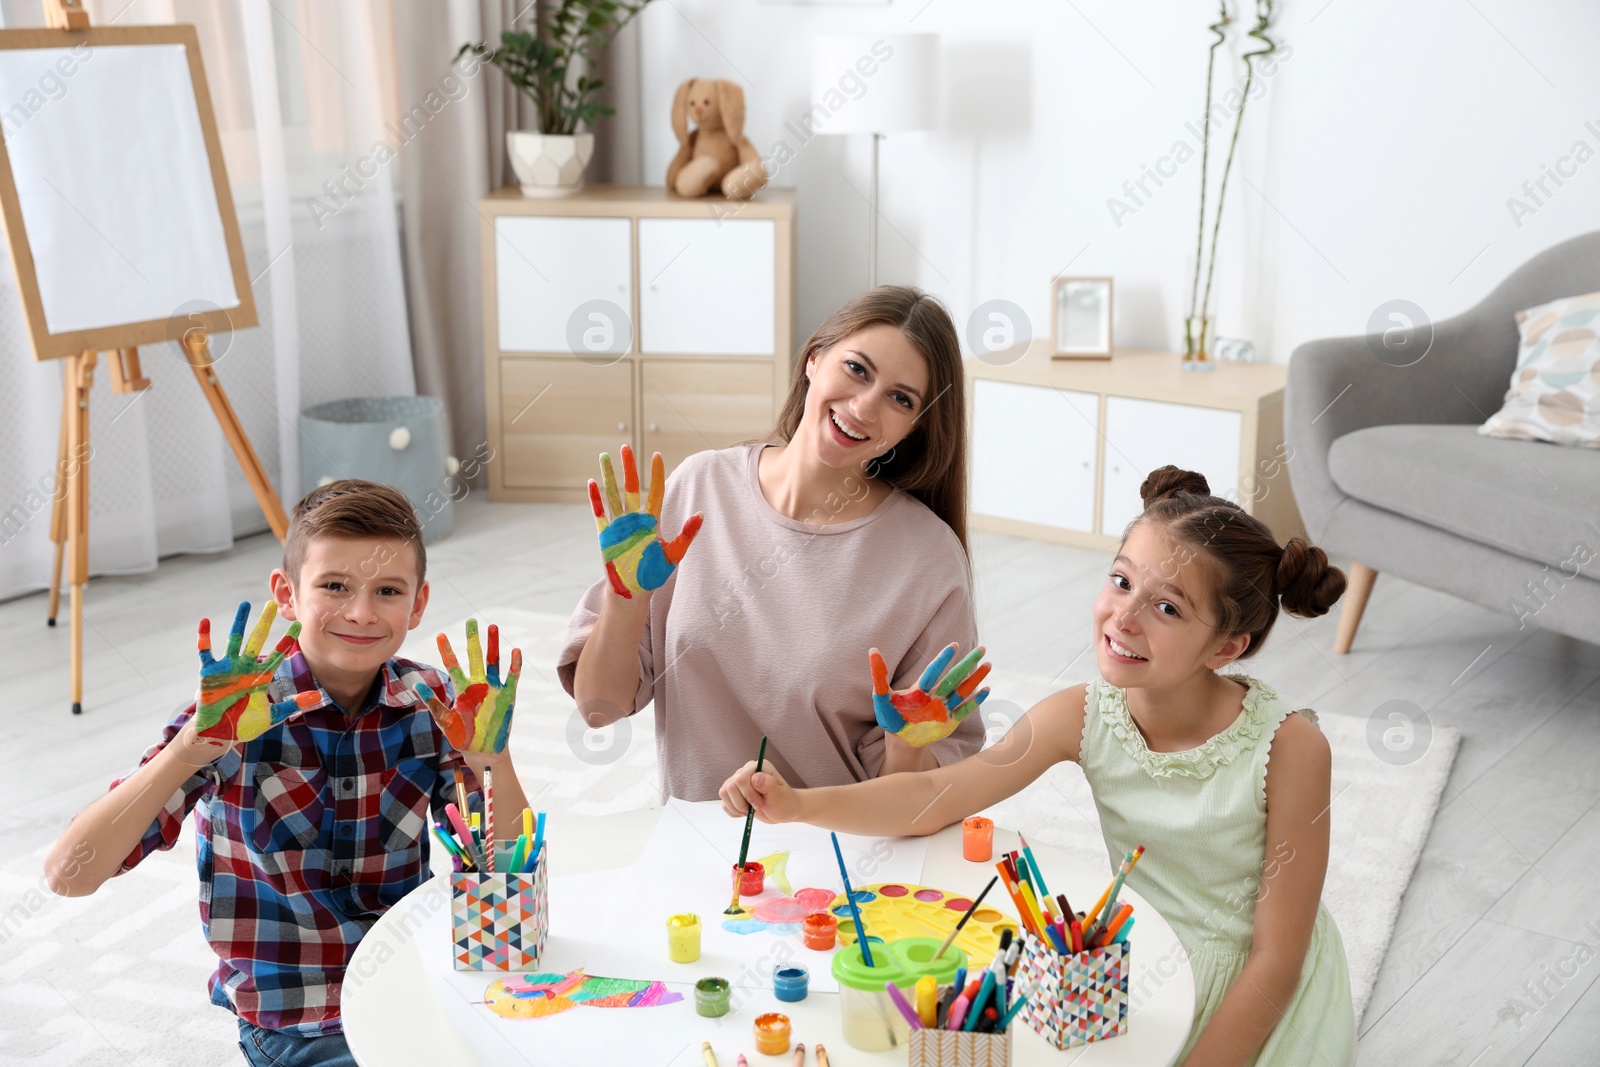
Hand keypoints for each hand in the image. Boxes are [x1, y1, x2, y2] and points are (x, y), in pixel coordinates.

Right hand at [195, 602, 318, 742]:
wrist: (219, 735)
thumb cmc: (245, 725)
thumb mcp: (273, 715)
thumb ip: (293, 704)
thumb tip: (318, 696)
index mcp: (261, 676)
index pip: (278, 654)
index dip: (287, 640)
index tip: (299, 624)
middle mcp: (245, 668)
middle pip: (257, 640)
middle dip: (264, 623)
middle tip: (271, 604)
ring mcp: (227, 668)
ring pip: (235, 640)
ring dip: (239, 622)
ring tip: (244, 604)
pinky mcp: (208, 673)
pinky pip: (206, 652)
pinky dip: (204, 638)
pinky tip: (204, 622)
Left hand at [416, 619, 520, 753]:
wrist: (483, 751)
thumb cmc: (463, 736)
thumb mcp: (445, 721)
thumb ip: (433, 703)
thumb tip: (416, 686)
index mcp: (462, 688)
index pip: (453, 664)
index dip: (447, 650)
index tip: (440, 635)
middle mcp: (478, 684)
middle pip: (475, 656)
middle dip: (473, 639)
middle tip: (470, 621)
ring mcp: (494, 688)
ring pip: (493, 661)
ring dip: (493, 645)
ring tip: (492, 627)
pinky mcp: (508, 695)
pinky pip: (512, 676)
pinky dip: (514, 664)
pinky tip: (515, 650)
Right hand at [588, 445, 701, 598]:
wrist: (634, 591)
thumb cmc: (653, 573)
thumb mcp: (674, 553)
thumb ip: (686, 534)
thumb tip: (701, 514)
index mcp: (652, 521)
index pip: (655, 491)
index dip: (656, 474)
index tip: (657, 456)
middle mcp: (634, 519)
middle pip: (630, 487)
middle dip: (628, 467)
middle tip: (626, 447)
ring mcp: (618, 525)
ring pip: (613, 495)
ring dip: (608, 476)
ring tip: (604, 456)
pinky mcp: (605, 535)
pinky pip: (599, 513)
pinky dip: (595, 499)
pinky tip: (591, 483)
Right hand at [719, 760, 799, 823]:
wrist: (781, 811)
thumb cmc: (783, 802)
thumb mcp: (779, 796)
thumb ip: (768, 785)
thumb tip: (755, 777)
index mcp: (757, 767)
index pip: (740, 778)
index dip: (748, 795)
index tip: (760, 804)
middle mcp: (745, 771)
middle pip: (730, 786)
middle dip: (742, 803)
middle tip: (756, 808)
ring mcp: (737, 782)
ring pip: (724, 793)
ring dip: (737, 808)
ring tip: (750, 810)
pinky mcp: (733, 793)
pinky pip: (724, 802)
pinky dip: (734, 811)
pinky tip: (745, 812)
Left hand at [871, 643, 991, 747]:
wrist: (902, 739)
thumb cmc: (892, 717)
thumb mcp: (882, 698)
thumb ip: (879, 676)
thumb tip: (873, 650)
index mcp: (920, 688)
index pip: (933, 671)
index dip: (943, 659)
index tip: (954, 646)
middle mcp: (935, 695)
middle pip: (954, 677)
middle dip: (967, 663)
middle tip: (982, 648)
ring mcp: (944, 707)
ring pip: (963, 690)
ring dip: (975, 678)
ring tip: (988, 665)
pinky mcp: (950, 721)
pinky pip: (965, 709)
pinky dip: (975, 701)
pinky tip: (986, 690)